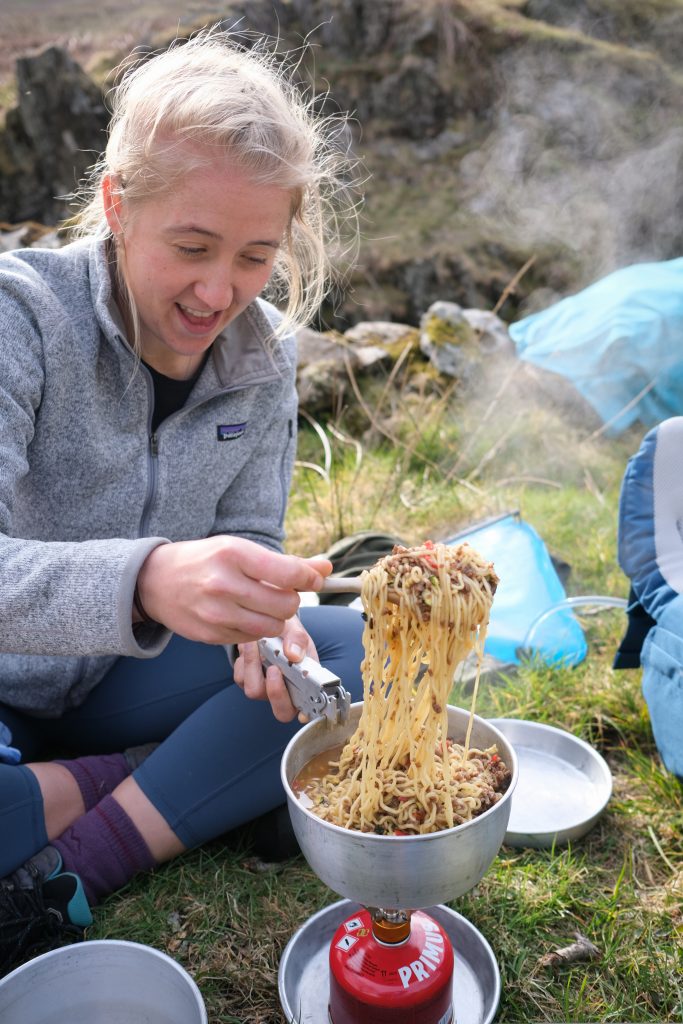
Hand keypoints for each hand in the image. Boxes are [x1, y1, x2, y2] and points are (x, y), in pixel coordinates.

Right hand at [135, 536, 330, 645]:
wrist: (155, 581)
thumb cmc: (205, 560)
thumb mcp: (240, 549)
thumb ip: (286, 562)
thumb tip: (326, 568)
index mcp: (233, 555)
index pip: (287, 572)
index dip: (309, 578)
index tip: (313, 578)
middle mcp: (223, 584)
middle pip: (286, 605)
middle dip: (291, 600)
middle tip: (281, 593)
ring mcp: (216, 613)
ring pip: (273, 627)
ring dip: (276, 618)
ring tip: (263, 605)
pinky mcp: (211, 635)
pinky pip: (253, 638)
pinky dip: (256, 629)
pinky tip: (243, 615)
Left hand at [233, 616, 316, 721]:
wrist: (268, 625)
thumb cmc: (288, 635)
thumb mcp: (297, 631)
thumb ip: (298, 640)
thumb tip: (293, 655)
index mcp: (305, 687)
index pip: (308, 711)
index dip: (306, 715)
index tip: (303, 710)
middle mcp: (285, 693)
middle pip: (281, 711)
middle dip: (276, 691)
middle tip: (274, 668)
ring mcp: (264, 690)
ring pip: (255, 691)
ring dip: (254, 666)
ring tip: (256, 643)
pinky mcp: (246, 682)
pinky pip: (241, 678)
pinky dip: (244, 660)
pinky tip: (250, 645)